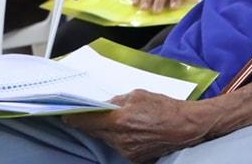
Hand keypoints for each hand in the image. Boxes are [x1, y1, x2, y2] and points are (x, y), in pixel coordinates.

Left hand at [65, 90, 210, 162]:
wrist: (186, 127)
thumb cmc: (166, 108)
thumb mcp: (139, 95)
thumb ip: (118, 101)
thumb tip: (104, 105)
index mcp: (120, 120)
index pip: (86, 121)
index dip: (74, 117)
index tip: (65, 114)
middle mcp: (120, 139)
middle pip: (95, 132)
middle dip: (92, 122)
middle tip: (90, 113)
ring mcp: (126, 151)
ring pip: (106, 139)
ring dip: (106, 130)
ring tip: (119, 120)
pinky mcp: (133, 158)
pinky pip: (118, 146)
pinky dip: (118, 138)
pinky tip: (130, 130)